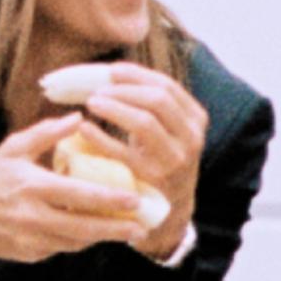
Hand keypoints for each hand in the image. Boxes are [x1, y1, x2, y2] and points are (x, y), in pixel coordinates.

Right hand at [0, 115, 152, 264]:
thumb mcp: (13, 149)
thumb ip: (46, 134)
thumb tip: (78, 117)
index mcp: (32, 186)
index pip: (78, 195)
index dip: (109, 199)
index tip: (134, 200)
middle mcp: (34, 216)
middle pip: (84, 227)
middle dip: (116, 229)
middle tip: (142, 227)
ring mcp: (33, 239)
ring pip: (77, 241)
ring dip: (103, 237)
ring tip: (128, 230)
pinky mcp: (32, 253)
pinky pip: (64, 248)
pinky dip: (82, 240)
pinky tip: (97, 232)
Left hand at [67, 64, 209, 252]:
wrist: (170, 209)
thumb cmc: (159, 159)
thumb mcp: (168, 130)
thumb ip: (151, 103)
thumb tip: (112, 71)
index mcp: (196, 119)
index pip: (166, 85)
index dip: (136, 74)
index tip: (111, 70)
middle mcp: (191, 138)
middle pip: (158, 99)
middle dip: (124, 89)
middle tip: (97, 90)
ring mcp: (174, 160)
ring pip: (144, 121)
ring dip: (114, 107)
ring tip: (91, 103)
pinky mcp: (153, 179)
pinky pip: (123, 152)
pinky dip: (100, 137)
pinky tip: (84, 128)